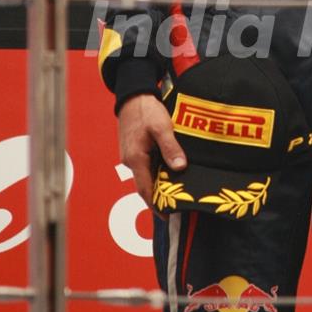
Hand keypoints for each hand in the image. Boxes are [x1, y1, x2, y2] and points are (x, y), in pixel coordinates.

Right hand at [118, 94, 186, 208]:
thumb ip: (171, 148)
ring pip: (145, 175)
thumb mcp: (162, 127)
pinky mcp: (134, 149)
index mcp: (136, 159)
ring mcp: (130, 155)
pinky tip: (167, 172)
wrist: (133, 95)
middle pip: (144, 185)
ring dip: (157, 185)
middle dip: (157, 198)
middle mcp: (130, 161)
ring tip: (174, 192)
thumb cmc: (146, 110)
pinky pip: (144, 166)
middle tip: (174, 207)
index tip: (167, 216)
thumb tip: (180, 168)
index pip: (145, 190)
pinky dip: (154, 173)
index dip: (155, 205)